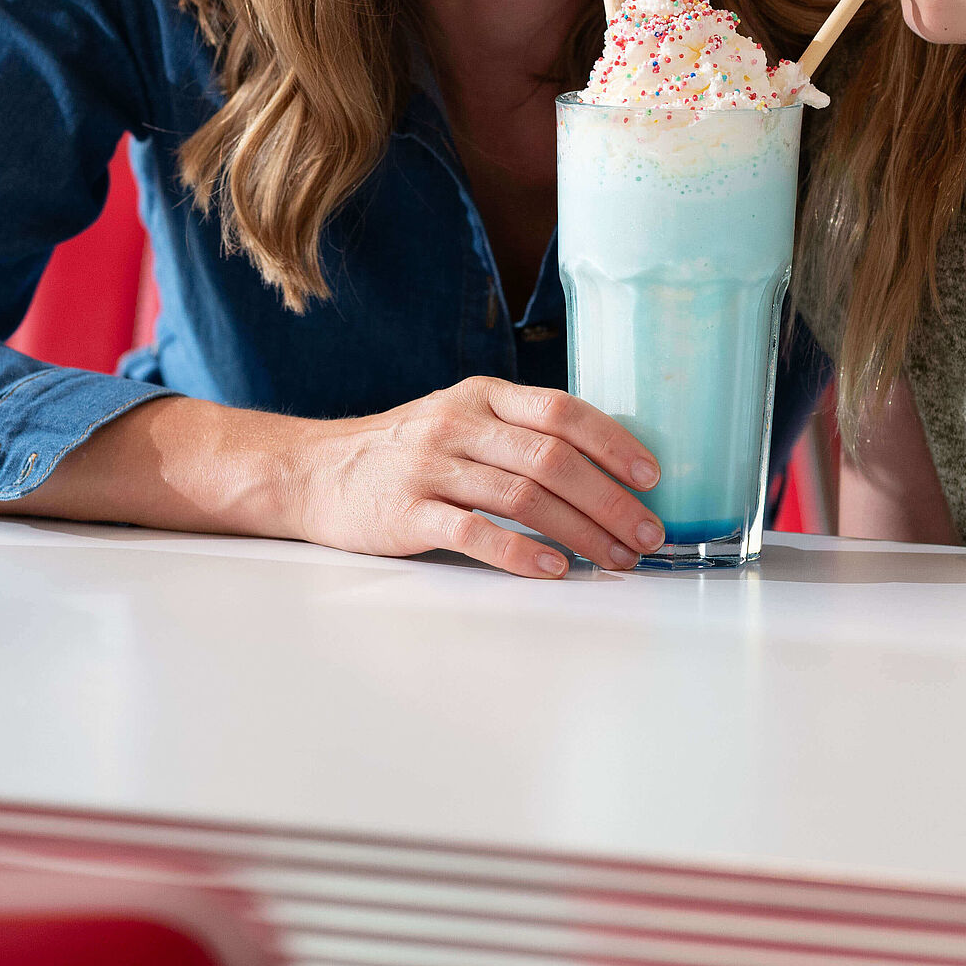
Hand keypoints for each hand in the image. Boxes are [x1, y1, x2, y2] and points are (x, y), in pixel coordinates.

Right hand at [290, 377, 665, 577]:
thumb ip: (519, 431)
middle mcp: (460, 423)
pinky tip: (553, 569)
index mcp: (483, 395)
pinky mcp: (407, 512)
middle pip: (551, 459)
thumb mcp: (461, 418)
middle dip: (609, 500)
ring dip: (580, 532)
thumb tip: (604, 466)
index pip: (562, 410)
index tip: (651, 477)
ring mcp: (431, 467)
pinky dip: (519, 553)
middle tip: (646, 534)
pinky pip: (474, 532)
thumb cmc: (404, 450)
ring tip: (614, 559)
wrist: (314, 470)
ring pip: (523, 497)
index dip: (613, 442)